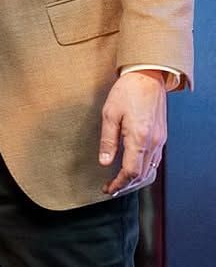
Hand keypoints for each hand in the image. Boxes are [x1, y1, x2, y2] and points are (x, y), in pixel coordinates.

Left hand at [98, 69, 167, 196]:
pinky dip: (145, 169)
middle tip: (111, 188)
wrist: (147, 77)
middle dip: (127, 185)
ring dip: (136, 179)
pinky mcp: (161, 136)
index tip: (108, 188)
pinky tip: (134, 168)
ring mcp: (160, 141)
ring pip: (151, 170)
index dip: (119, 183)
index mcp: (139, 138)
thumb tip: (104, 162)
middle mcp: (153, 143)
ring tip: (121, 182)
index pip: (131, 172)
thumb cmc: (126, 92)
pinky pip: (155, 160)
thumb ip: (108, 140)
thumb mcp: (109, 114)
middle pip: (142, 175)